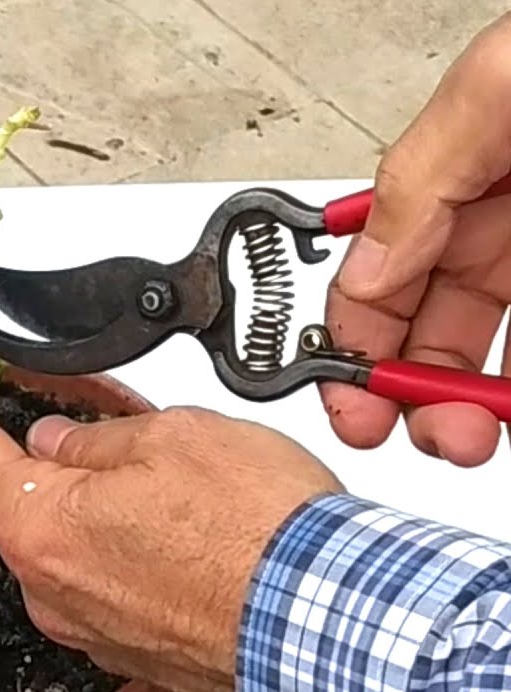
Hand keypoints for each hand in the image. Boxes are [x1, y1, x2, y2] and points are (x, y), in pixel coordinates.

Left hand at [0, 340, 344, 691]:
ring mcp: (85, 622)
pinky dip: (111, 529)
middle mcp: (48, 586)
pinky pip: (97, 571)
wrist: (332, 626)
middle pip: (10, 490)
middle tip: (74, 391)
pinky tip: (158, 504)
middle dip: (34, 432)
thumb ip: (94, 437)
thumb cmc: (265, 538)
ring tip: (140, 443)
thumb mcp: (173, 438)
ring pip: (59, 531)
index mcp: (40, 525)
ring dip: (81, 482)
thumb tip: (58, 440)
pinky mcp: (126, 643)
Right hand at [323, 12, 510, 466]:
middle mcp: (503, 230)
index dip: (355, 352)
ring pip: (506, 359)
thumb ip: (416, 186)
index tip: (357, 408)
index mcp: (454, 186)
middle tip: (440, 437)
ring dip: (485, 406)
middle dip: (420, 397)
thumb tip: (365, 273)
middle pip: (439, 337)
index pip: (377, 287)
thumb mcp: (491, 95)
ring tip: (483, 435)